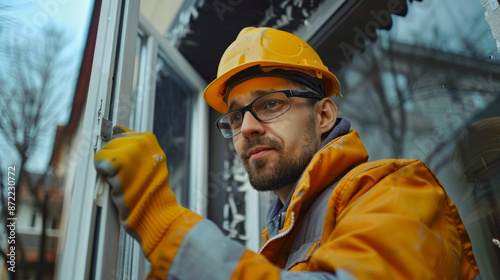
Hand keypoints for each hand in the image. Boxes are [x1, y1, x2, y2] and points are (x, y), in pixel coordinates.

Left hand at [94, 125, 186, 255]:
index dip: (117, 147)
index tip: (118, 157)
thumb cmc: (151, 188)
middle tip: (122, 174)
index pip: (121, 133)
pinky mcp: (115, 163)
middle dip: (112, 157)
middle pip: (111, 142)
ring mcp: (127, 151)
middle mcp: (139, 141)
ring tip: (120, 178)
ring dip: (107, 166)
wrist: (153, 207)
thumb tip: (119, 144)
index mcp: (148, 138)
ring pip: (104, 152)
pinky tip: (114, 181)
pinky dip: (103, 173)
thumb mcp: (151, 161)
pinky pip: (99, 162)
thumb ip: (137, 150)